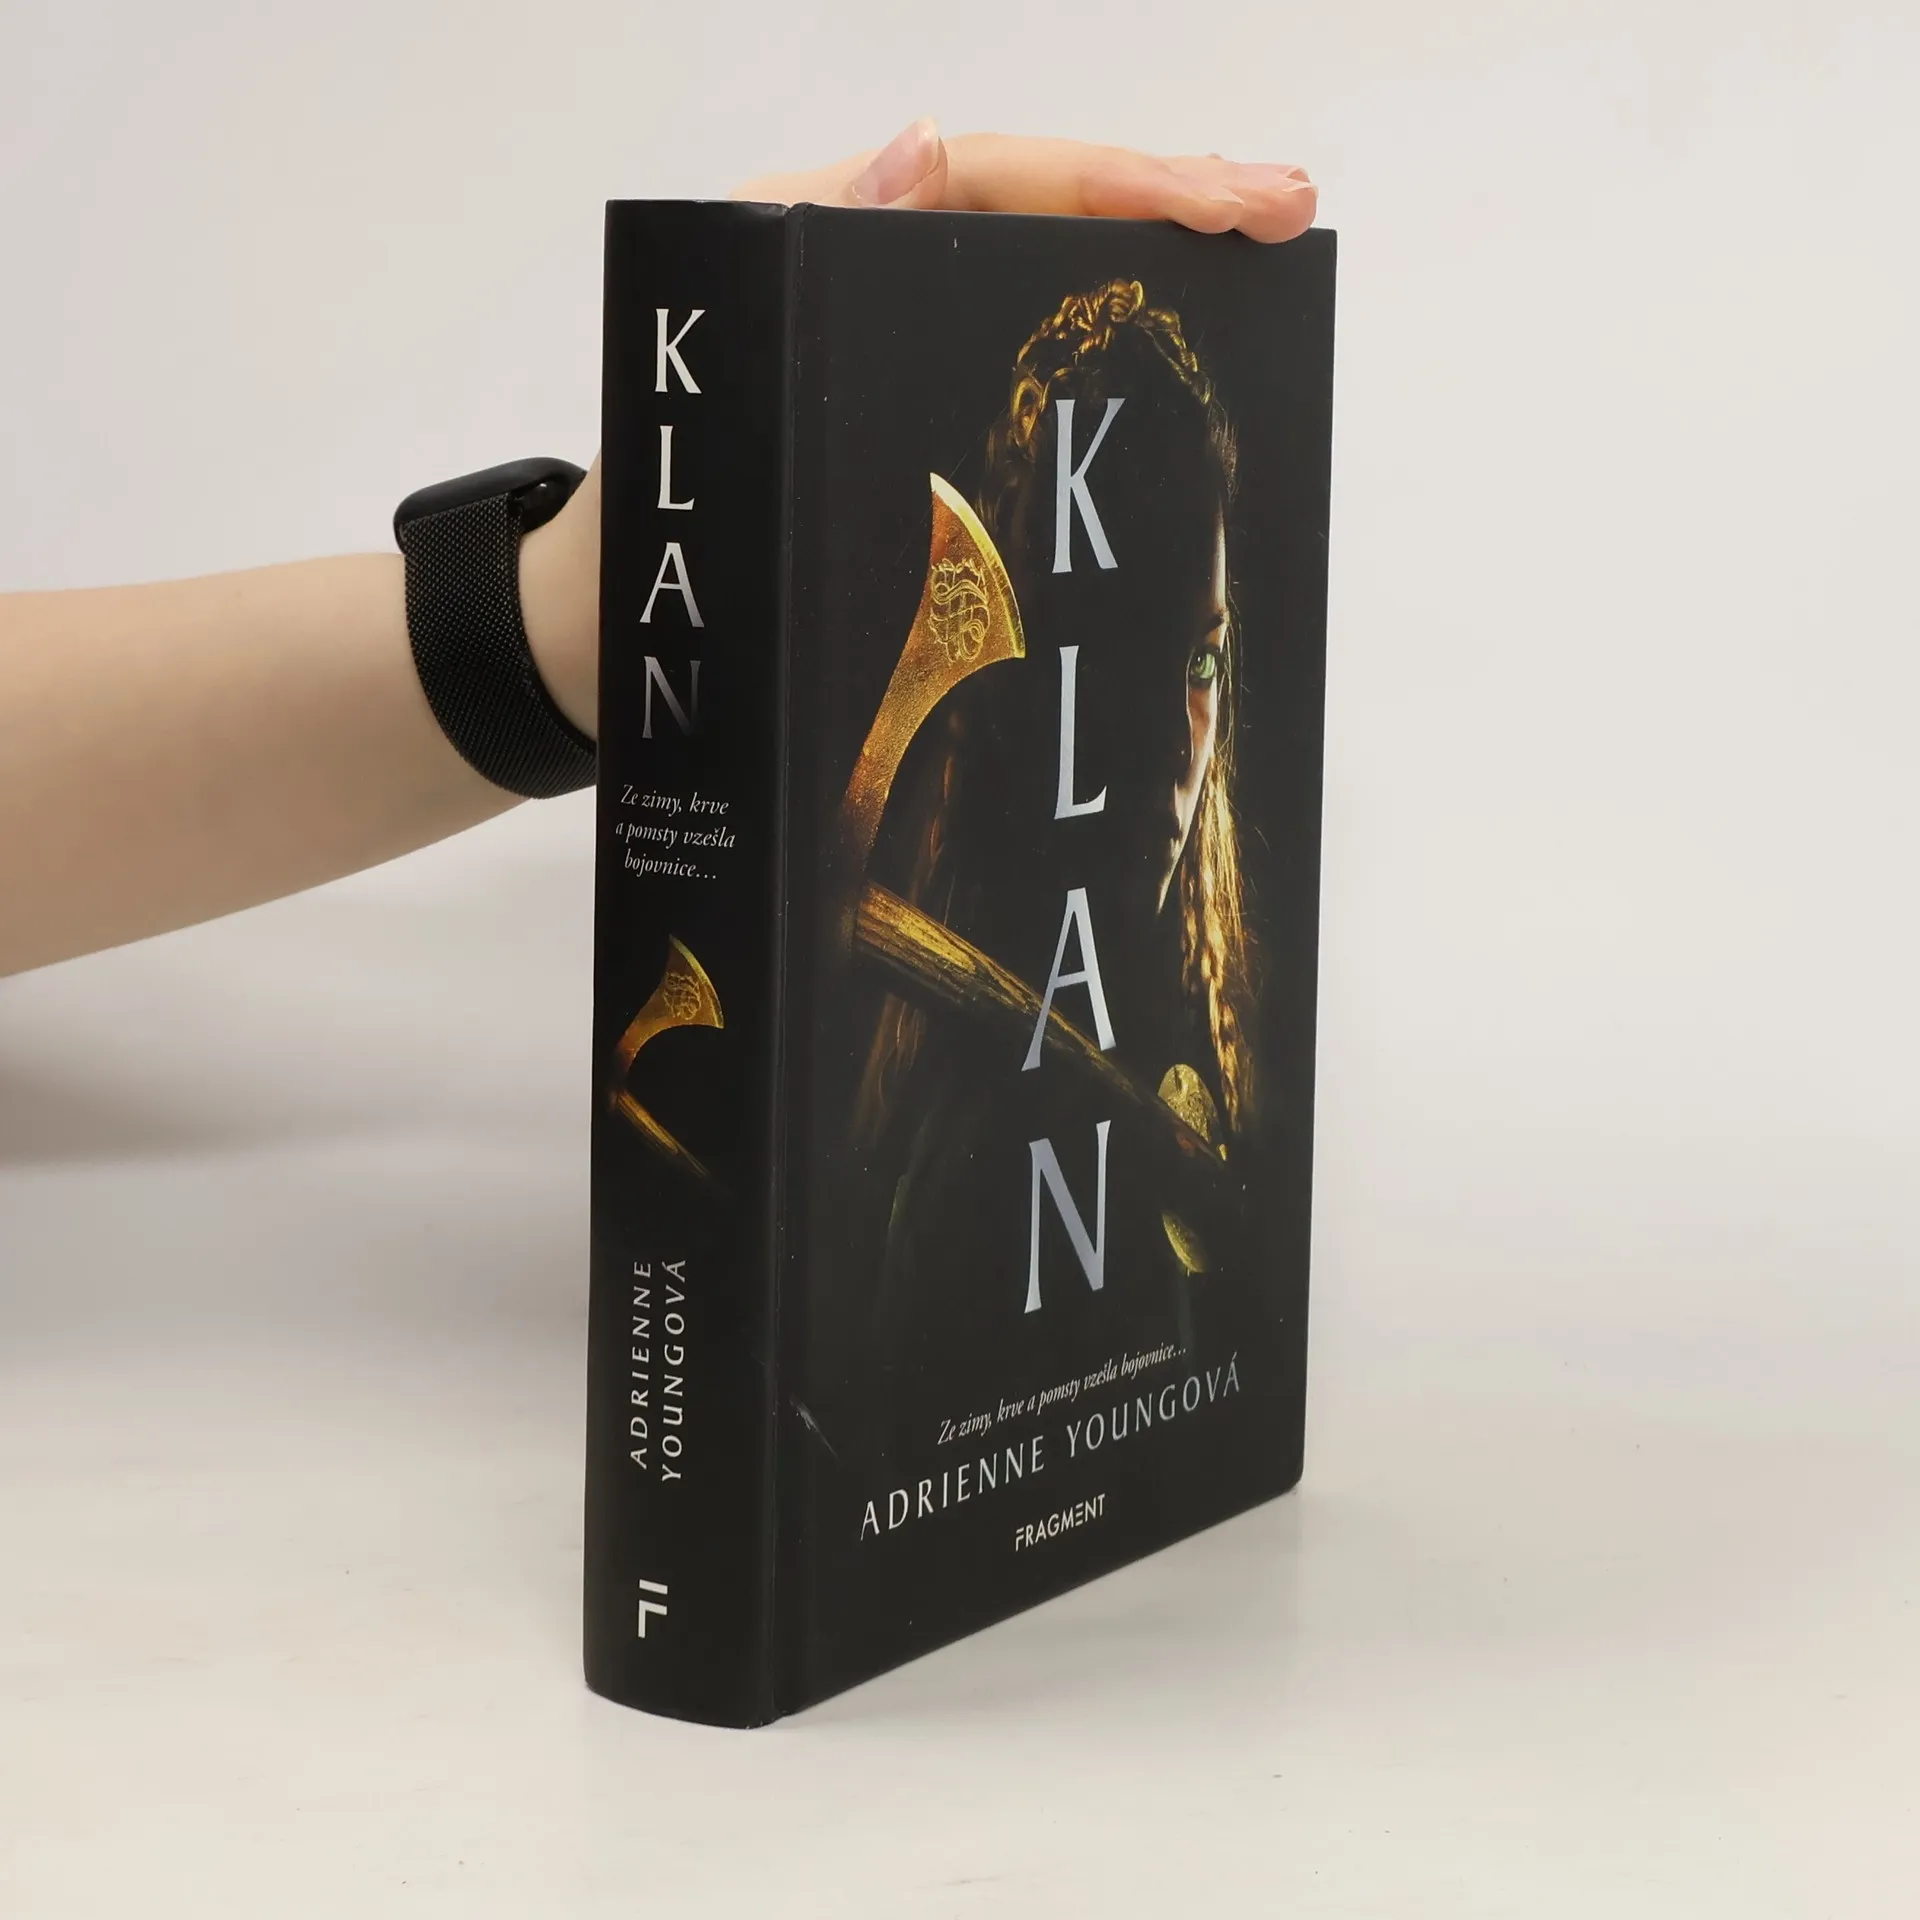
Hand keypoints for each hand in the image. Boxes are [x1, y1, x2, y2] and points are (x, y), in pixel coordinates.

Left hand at [522, 124, 1318, 736]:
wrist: (604, 635)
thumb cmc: (644, 528)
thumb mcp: (717, 395)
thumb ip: (800, 268)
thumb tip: (925, 147)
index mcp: (809, 238)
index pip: (992, 179)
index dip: (1119, 179)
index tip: (1226, 199)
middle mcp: (856, 269)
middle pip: (1032, 206)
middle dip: (1167, 197)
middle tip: (1285, 205)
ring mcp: (883, 337)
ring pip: (1034, 270)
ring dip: (1150, 254)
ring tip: (1254, 240)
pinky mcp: (897, 402)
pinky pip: (1012, 344)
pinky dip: (1095, 336)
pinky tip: (1170, 336)